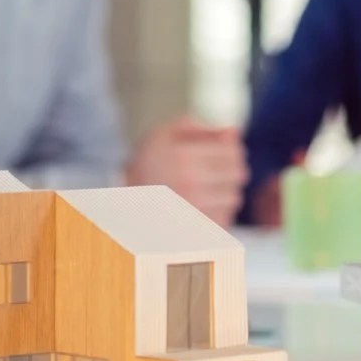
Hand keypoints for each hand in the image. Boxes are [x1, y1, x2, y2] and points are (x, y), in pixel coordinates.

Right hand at [126, 117, 247, 226]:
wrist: (122, 205)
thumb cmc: (146, 166)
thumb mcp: (163, 136)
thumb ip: (198, 128)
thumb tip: (234, 132)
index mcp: (184, 159)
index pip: (233, 152)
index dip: (231, 150)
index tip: (222, 152)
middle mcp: (191, 186)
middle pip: (238, 175)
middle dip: (231, 170)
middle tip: (215, 170)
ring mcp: (194, 212)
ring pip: (234, 198)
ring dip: (225, 192)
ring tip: (206, 189)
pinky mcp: (196, 232)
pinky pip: (225, 219)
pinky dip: (219, 212)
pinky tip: (202, 206)